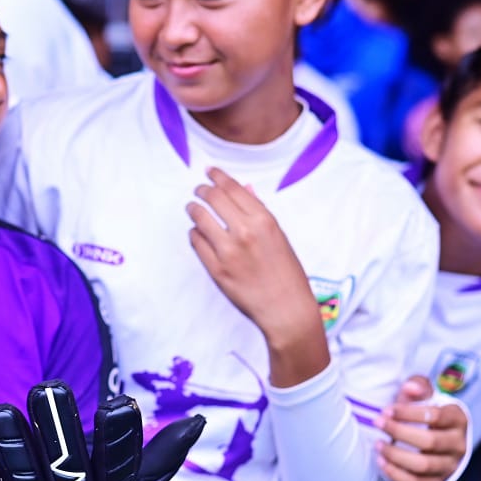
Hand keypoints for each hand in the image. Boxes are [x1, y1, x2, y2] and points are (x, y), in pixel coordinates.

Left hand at [188, 169, 327, 385]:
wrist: (286, 308)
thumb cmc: (287, 273)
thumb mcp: (279, 236)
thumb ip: (259, 212)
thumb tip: (245, 188)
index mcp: (264, 221)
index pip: (234, 188)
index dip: (218, 177)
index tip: (210, 172)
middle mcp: (245, 232)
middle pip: (214, 198)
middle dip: (202, 190)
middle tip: (199, 190)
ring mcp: (228, 251)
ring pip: (200, 218)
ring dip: (194, 209)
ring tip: (193, 208)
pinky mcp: (216, 269)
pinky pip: (196, 242)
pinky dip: (195, 234)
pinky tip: (198, 233)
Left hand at [376, 375, 468, 480]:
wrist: (440, 437)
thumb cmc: (428, 412)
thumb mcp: (427, 395)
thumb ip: (419, 386)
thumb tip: (410, 388)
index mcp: (458, 419)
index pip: (435, 416)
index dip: (407, 413)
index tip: (386, 411)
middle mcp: (459, 444)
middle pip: (429, 442)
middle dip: (398, 432)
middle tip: (377, 423)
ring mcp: (450, 465)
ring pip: (422, 465)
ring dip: (395, 455)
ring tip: (378, 444)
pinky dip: (396, 474)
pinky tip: (381, 461)